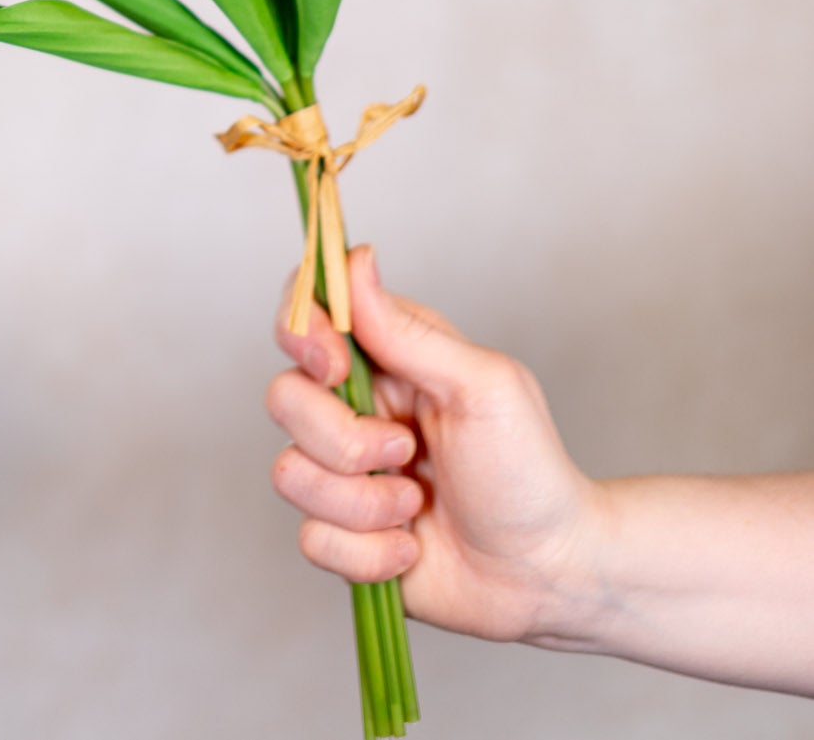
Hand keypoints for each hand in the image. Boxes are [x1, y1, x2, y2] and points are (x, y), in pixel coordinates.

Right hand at [265, 245, 602, 644]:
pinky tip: (411, 548)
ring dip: (364, 502)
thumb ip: (409, 330)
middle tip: (406, 450)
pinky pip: (312, 539)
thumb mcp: (481, 386)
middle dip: (344, 438)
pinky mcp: (343, 535)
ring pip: (290, 474)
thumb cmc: (529, 469)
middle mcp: (355, 409)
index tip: (334, 364)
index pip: (306, 314)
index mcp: (387, 358)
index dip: (302, 332)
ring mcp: (345, 473)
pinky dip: (368, 553)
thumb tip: (357, 259)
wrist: (547, 572)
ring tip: (417, 507)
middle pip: (284, 397)